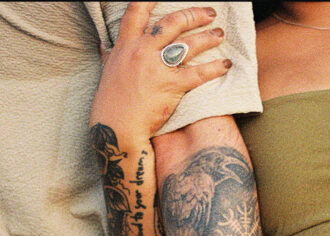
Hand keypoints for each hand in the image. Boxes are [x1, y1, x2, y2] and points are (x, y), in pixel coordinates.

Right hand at [91, 2, 230, 137]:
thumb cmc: (110, 101)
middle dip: (194, 14)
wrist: (115, 128)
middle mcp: (142, 52)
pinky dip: (214, 68)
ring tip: (219, 35)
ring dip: (208, 37)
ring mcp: (157, 68)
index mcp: (126, 45)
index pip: (137, 13)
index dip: (150, 0)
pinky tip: (225, 65)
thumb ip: (109, 55)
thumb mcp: (106, 71)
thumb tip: (105, 46)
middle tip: (210, 13)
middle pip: (172, 23)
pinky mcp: (171, 86)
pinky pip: (198, 73)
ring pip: (188, 45)